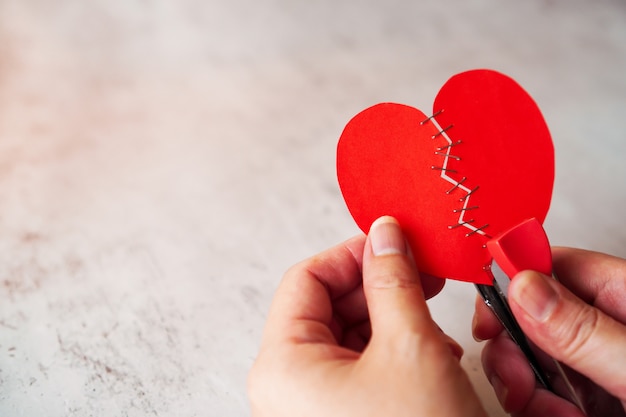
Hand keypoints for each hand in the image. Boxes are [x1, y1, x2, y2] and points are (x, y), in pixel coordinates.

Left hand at [248, 216, 486, 416]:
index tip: (393, 242)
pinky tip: (428, 355)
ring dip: (390, 320)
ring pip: (346, 336)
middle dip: (377, 287)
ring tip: (431, 322)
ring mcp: (310, 407)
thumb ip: (393, 280)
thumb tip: (385, 234)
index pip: (307, 279)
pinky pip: (358, 367)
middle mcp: (286, 387)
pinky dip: (392, 351)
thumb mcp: (409, 347)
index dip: (352, 254)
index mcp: (282, 365)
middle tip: (421, 272)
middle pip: (325, 306)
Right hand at [473, 247, 625, 415]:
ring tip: (552, 413)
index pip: (550, 266)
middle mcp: (603, 325)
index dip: (509, 285)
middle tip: (518, 381)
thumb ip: (583, 329)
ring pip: (526, 356)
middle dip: (511, 350)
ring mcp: (593, 362)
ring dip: (523, 387)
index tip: (487, 318)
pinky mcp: (587, 396)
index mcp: (622, 296)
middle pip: (527, 315)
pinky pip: (539, 391)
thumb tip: (523, 287)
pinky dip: (536, 408)